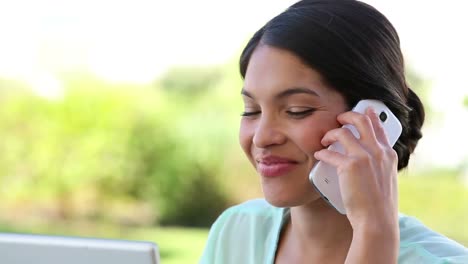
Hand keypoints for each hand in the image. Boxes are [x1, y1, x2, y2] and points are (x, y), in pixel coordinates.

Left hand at [314, 107, 398, 230]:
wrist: (377, 221)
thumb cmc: (379, 206)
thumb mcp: (386, 181)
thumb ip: (379, 166)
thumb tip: (366, 160)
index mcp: (388, 155)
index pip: (379, 127)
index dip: (370, 115)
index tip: (363, 109)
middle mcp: (378, 152)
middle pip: (361, 121)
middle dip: (347, 115)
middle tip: (338, 119)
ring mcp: (364, 157)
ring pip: (342, 133)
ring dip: (330, 134)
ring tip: (324, 140)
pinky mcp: (350, 166)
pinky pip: (330, 153)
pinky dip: (322, 154)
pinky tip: (318, 156)